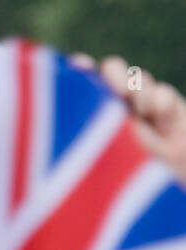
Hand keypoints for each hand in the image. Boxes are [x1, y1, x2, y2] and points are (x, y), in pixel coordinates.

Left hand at [72, 54, 185, 185]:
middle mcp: (117, 103)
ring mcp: (143, 104)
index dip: (80, 67)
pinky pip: (164, 91)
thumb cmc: (124, 171)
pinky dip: (161, 102)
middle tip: (120, 93)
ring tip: (142, 116)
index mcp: (93, 110)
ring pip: (140, 77)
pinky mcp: (170, 108)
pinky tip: (160, 119)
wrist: (164, 184)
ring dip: (140, 93)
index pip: (82, 78)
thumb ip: (92, 116)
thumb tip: (79, 76)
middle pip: (113, 68)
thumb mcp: (102, 144)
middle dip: (116, 74)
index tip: (81, 66)